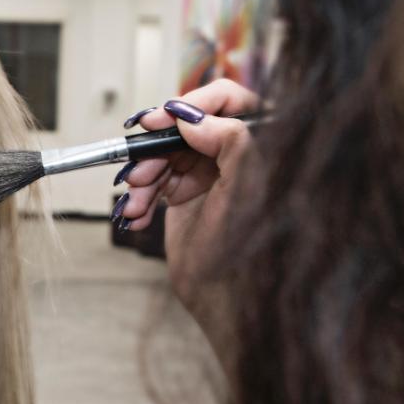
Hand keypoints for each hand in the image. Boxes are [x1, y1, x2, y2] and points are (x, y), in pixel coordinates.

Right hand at [117, 79, 258, 345]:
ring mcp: (212, 172)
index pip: (232, 100)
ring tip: (137, 200)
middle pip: (189, 127)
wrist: (229, 303)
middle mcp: (240, 153)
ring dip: (144, 175)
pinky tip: (136, 214)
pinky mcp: (189, 193)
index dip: (194, 105)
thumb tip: (193, 116)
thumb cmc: (253, 253)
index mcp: (267, 144)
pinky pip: (156, 179)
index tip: (161, 120)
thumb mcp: (248, 189)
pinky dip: (141, 194)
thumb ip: (232, 140)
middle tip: (140, 169)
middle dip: (159, 149)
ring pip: (167, 153)